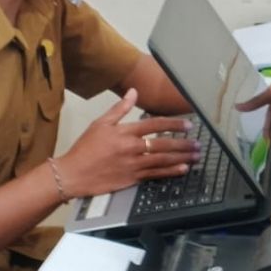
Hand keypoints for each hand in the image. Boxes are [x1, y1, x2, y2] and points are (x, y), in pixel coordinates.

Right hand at [56, 88, 194, 197]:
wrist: (72, 174)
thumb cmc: (85, 148)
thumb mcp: (100, 123)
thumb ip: (120, 108)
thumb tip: (134, 91)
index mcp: (125, 132)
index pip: (155, 125)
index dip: (174, 124)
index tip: (188, 125)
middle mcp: (132, 148)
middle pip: (163, 144)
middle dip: (183, 144)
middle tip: (198, 143)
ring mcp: (133, 165)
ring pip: (163, 160)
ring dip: (181, 158)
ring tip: (196, 156)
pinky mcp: (132, 179)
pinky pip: (155, 175)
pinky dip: (170, 172)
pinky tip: (182, 169)